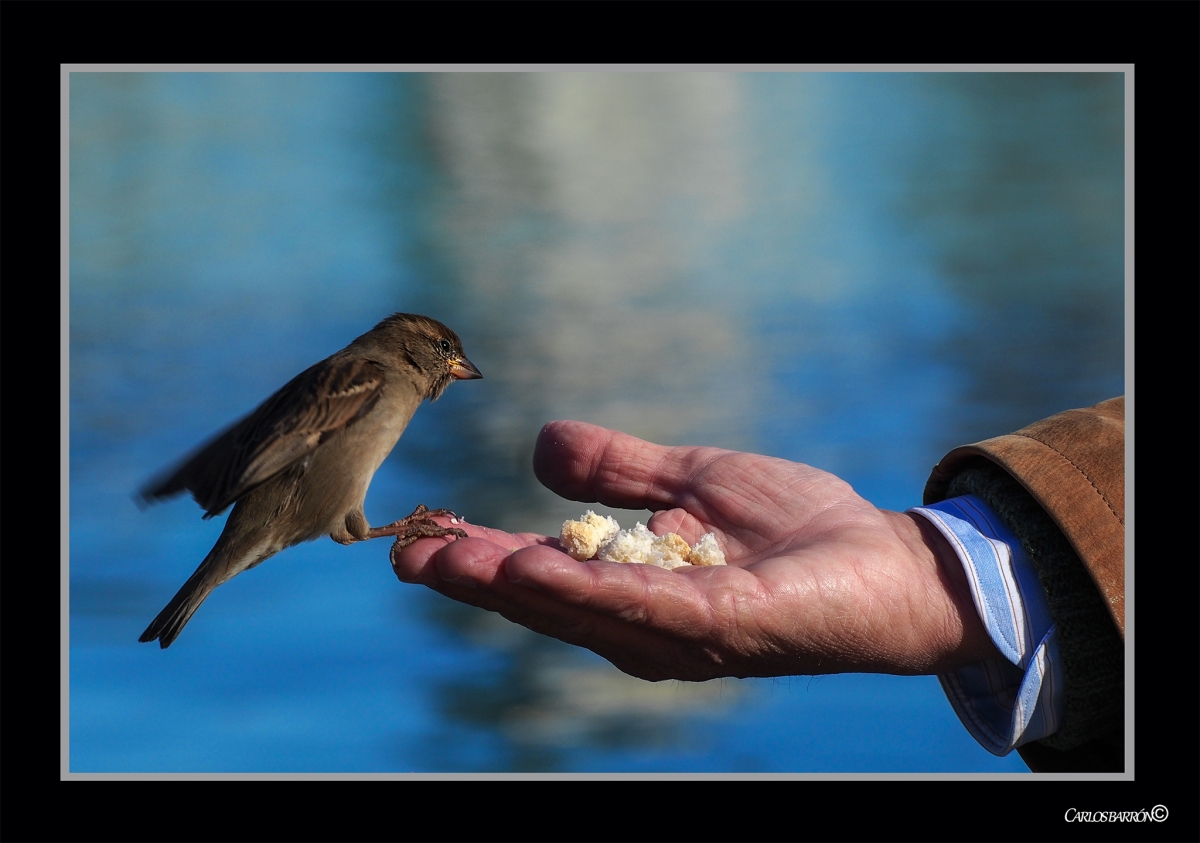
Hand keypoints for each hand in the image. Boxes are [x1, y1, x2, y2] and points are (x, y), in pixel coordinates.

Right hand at [393, 421, 999, 680]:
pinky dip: (583, 589)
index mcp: (635, 592)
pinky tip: (532, 564)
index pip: (544, 575)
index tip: (425, 531)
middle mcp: (646, 625)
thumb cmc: (799, 529)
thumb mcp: (694, 483)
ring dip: (507, 586)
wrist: (889, 560)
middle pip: (544, 602)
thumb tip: (542, 446)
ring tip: (445, 558)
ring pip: (576, 609)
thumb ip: (623, 471)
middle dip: (475, 579)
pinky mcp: (721, 627)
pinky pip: (641, 606)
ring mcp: (681, 633)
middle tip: (405, 553)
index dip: (482, 557)